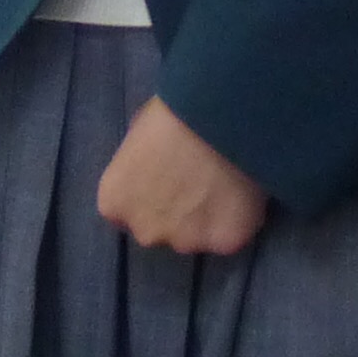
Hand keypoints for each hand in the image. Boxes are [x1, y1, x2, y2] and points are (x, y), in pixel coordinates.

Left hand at [94, 97, 267, 254]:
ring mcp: (186, 241)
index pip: (124, 214)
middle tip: (196, 182)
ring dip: (206, 220)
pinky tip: (242, 194)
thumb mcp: (138, 131)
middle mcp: (145, 230)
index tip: (165, 180)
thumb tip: (151, 166)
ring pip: (196, 237)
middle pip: (158, 229)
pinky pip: (230, 237)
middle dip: (174, 214)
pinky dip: (237, 221)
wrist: (218, 116)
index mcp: (114, 202)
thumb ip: (138, 163)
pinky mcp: (226, 244)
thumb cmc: (171, 112)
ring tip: (223, 186)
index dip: (147, 197)